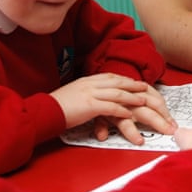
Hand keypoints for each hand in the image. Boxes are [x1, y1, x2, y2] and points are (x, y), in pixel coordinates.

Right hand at [51, 73, 176, 141]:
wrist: (44, 112)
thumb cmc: (57, 107)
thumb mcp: (74, 96)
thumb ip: (86, 95)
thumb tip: (94, 98)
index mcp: (87, 81)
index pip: (111, 77)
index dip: (125, 79)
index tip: (137, 82)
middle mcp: (90, 84)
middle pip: (117, 82)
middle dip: (133, 85)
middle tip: (147, 88)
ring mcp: (90, 93)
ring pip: (116, 93)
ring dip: (132, 97)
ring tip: (144, 101)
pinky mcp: (89, 105)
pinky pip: (109, 106)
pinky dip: (121, 110)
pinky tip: (129, 114)